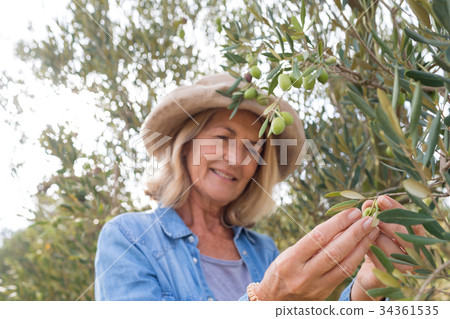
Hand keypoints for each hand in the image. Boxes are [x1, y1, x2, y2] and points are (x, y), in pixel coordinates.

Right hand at [255, 208, 379, 299]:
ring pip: (344, 264)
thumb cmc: (281, 270)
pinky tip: (364, 247)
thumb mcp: (289, 254)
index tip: (352, 212)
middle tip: (368, 219)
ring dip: (361, 246)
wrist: (275, 300)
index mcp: (290, 261)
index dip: (337, 223)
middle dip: (354, 233)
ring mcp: (316, 287)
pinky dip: (356, 258)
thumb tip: (340, 225)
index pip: (318, 237)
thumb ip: (312, 243)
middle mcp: (303, 275)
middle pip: (334, 251)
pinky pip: (345, 274)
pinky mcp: (325, 294)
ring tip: (372, 231)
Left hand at [351, 195, 425, 300]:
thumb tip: (368, 203)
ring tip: (364, 230)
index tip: (381, 199)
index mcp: (416, 239)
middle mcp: (415, 254)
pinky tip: (362, 243)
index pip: (412, 221)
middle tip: (372, 214)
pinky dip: (369, 249)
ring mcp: (406, 267)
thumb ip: (373, 215)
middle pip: (406, 235)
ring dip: (376, 237)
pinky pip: (380, 260)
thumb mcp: (375, 229)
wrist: (370, 273)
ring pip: (392, 249)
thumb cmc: (376, 245)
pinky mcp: (392, 278)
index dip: (396, 209)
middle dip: (387, 222)